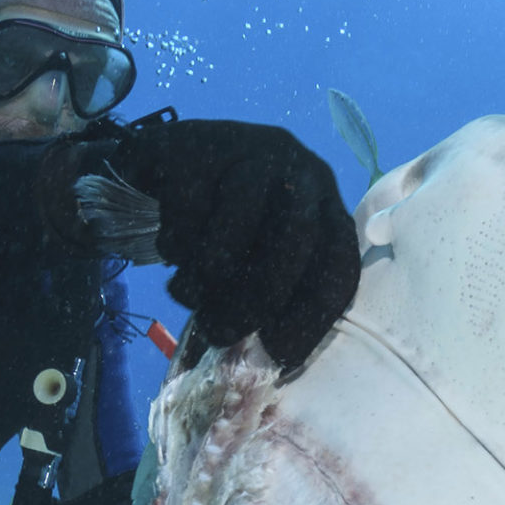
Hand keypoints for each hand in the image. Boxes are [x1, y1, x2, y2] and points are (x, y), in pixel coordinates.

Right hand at [116, 118, 360, 367]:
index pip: (337, 265)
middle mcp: (302, 171)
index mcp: (326, 209)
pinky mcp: (202, 142)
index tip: (278, 354)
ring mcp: (254, 148)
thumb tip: (267, 361)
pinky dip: (176, 243)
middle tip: (220, 333)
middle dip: (257, 298)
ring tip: (187, 292)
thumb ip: (269, 300)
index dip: (312, 316)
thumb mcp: (255, 261)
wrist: (167, 164)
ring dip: (208, 273)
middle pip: (296, 240)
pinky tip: (171, 247)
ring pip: (239, 221)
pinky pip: (190, 206)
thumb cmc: (221, 228)